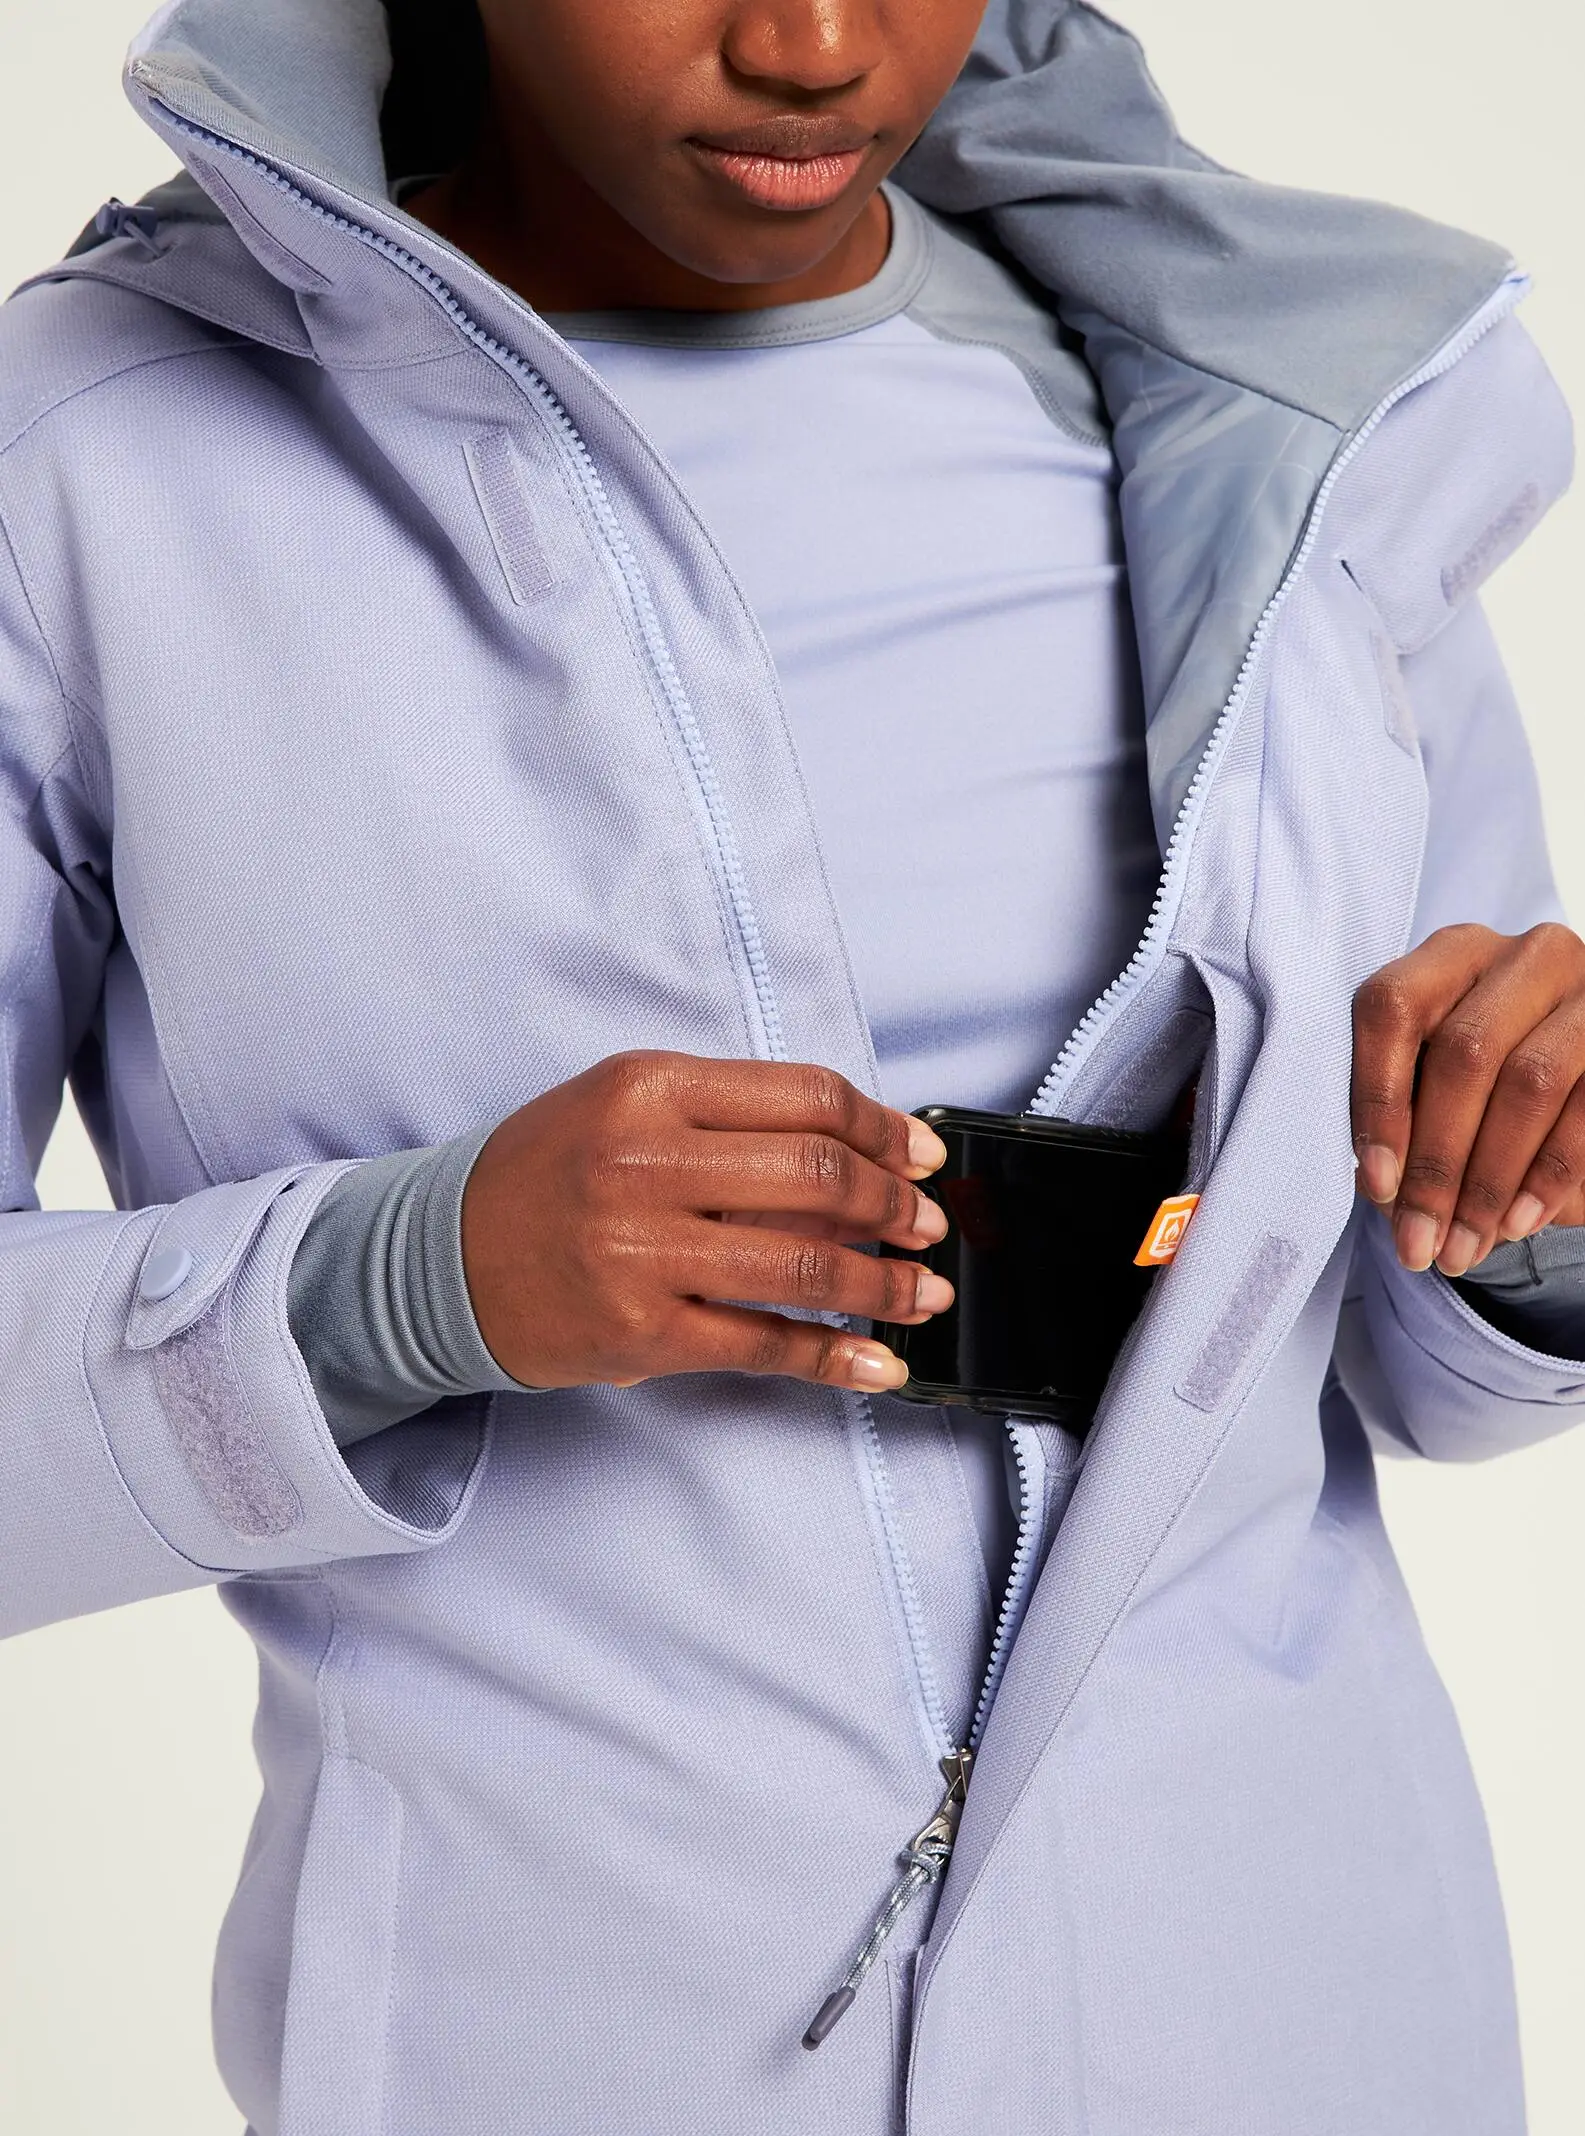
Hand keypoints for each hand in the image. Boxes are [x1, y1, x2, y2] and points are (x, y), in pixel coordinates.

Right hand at [460, 1051, 950, 1392]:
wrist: (438, 1259)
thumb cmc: (544, 1176)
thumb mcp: (621, 1105)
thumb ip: (726, 1115)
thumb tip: (856, 1150)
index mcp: (650, 1088)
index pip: (806, 1097)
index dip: (884, 1128)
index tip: (919, 1154)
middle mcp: (646, 1162)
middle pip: (819, 1175)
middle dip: (895, 1205)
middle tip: (927, 1224)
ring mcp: (641, 1251)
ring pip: (805, 1264)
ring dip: (885, 1283)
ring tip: (923, 1293)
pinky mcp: (640, 1332)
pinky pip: (765, 1343)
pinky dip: (836, 1357)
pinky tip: (880, 1364)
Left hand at [1352, 922, 1584, 1274]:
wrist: (1574, 1088)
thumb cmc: (1486, 1089)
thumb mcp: (1437, 1084)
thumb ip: (1406, 1115)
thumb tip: (1383, 1185)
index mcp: (1451, 955)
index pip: (1392, 1009)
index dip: (1377, 1101)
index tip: (1376, 1186)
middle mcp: (1523, 956)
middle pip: (1463, 1053)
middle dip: (1435, 1164)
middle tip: (1417, 1243)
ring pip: (1527, 1083)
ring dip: (1488, 1181)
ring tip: (1461, 1248)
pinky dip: (1547, 1175)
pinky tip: (1516, 1224)